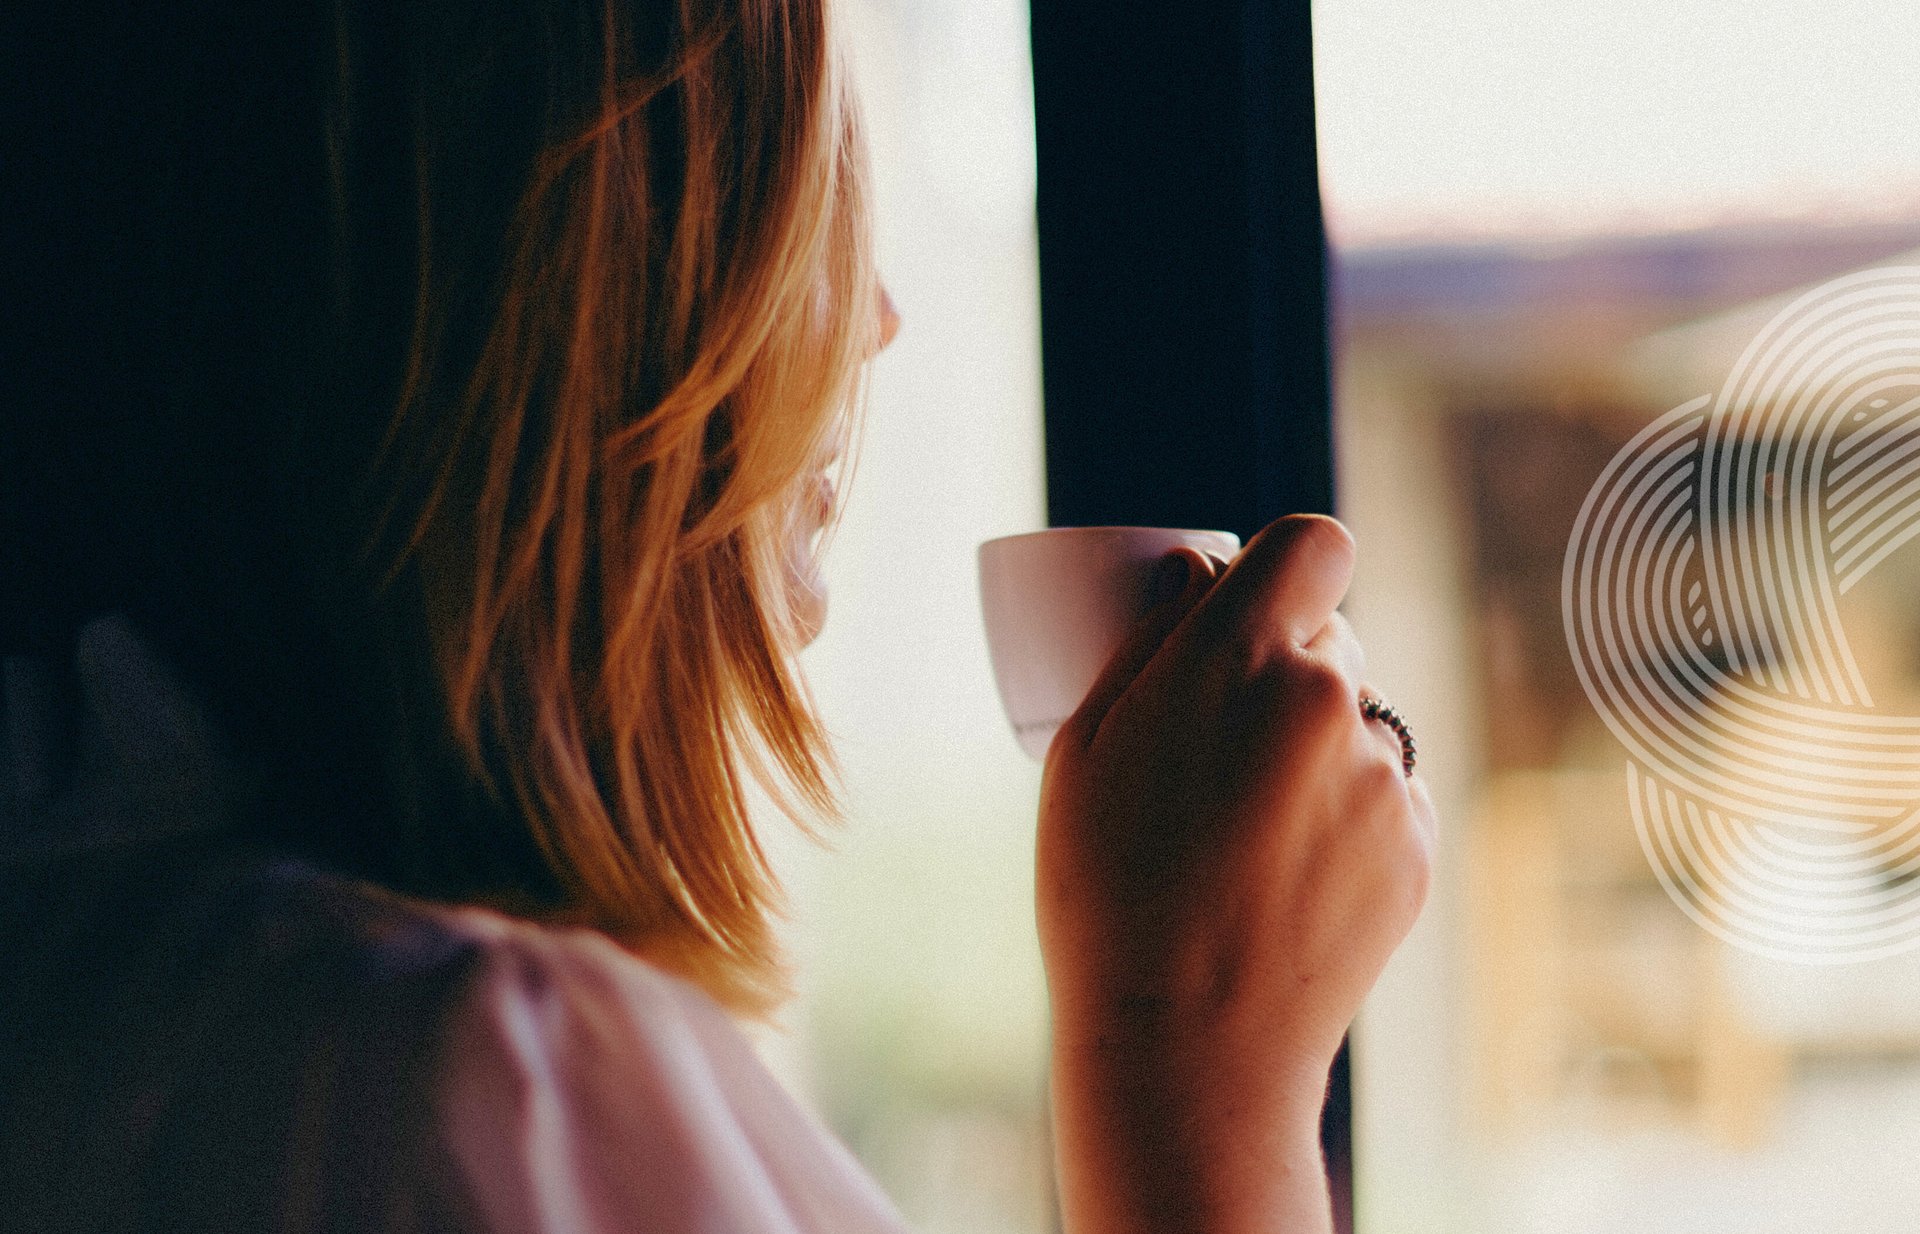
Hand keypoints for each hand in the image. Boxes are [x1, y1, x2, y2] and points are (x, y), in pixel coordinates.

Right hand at [1036, 515, 1434, 1233]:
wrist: (1187, 1045)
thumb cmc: (1107, 891)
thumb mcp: (1083, 748)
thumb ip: (1147, 641)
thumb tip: (1193, 569)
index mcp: (1244, 659)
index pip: (1312, 544)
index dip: (1283, 568)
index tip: (1249, 610)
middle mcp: (1333, 702)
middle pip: (1331, 638)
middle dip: (1282, 667)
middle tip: (1215, 743)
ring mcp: (1385, 778)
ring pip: (1358, 721)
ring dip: (1312, 747)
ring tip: (1240, 832)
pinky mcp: (1415, 846)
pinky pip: (1383, 792)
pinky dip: (1342, 815)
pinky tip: (1280, 876)